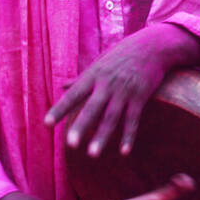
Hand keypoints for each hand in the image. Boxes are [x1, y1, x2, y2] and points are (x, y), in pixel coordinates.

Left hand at [46, 23, 191, 156]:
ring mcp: (125, 91)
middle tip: (70, 144)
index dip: (60, 109)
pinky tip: (124, 152)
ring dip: (102, 136)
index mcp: (94, 75)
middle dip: (81, 126)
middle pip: (92, 108)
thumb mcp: (100, 62)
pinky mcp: (141, 96)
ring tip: (92, 154)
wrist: (153, 45)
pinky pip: (133, 119)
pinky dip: (129, 136)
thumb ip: (82, 77)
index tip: (47, 124)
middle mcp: (108, 84)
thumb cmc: (122, 53)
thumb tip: (62, 86)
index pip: (73, 95)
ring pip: (112, 117)